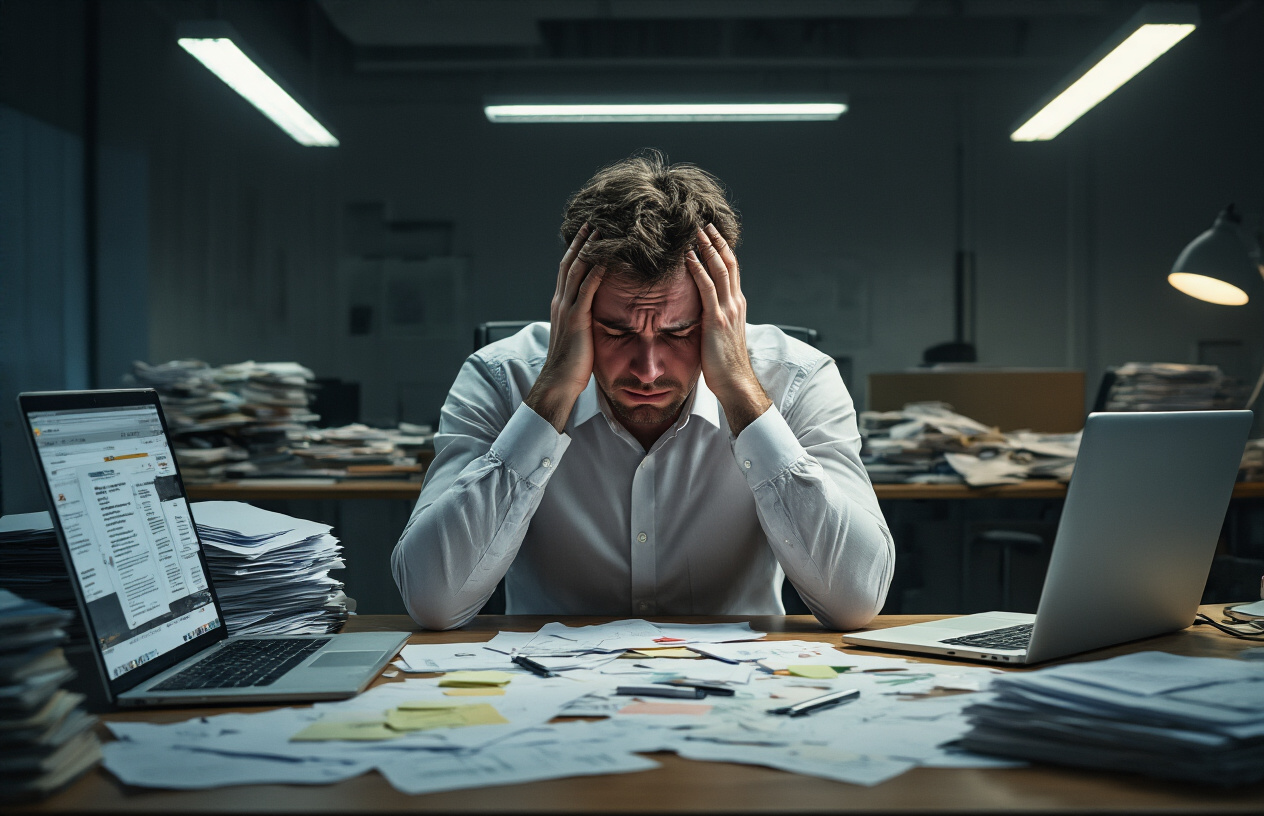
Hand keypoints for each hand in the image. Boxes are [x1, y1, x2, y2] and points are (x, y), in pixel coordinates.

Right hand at [526, 224, 605, 432]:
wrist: (558, 382)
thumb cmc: (572, 364)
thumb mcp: (578, 335)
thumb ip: (584, 319)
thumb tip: (596, 311)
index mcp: (561, 304)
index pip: (568, 269)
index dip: (578, 249)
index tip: (589, 233)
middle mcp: (561, 301)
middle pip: (570, 262)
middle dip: (582, 241)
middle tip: (595, 220)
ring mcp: (567, 309)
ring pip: (577, 270)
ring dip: (590, 249)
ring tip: (602, 230)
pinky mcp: (576, 319)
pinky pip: (587, 289)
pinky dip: (596, 272)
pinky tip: (607, 259)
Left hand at [686, 223, 771, 434]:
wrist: (736, 383)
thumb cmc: (725, 365)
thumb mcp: (721, 336)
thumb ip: (715, 319)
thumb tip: (701, 312)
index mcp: (737, 306)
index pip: (732, 269)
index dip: (723, 249)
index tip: (711, 234)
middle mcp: (736, 303)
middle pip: (729, 262)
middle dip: (716, 241)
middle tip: (703, 222)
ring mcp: (728, 310)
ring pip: (720, 269)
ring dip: (707, 247)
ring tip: (695, 230)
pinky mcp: (717, 320)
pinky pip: (706, 287)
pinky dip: (697, 268)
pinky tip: (687, 256)